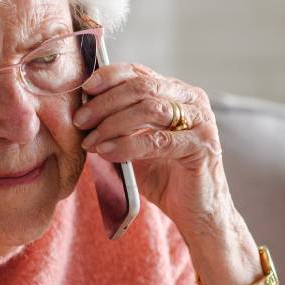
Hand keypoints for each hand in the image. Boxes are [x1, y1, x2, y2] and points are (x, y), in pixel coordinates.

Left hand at [74, 64, 228, 235]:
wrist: (196, 212)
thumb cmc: (165, 178)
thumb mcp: (136, 145)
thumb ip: (118, 126)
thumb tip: (83, 113)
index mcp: (176, 93)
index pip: (140, 72)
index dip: (110, 76)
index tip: (84, 89)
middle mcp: (192, 101)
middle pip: (143, 87)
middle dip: (106, 102)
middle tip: (81, 120)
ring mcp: (201, 121)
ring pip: (151, 109)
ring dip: (114, 123)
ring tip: (91, 141)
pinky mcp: (203, 145)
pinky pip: (159, 140)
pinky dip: (129, 145)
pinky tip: (108, 152)